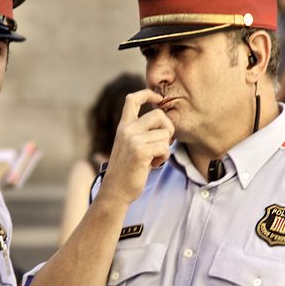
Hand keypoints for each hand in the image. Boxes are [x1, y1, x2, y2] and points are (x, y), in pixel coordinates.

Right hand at [99, 89, 173, 207]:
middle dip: (168, 129)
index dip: (147, 94)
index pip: (132, 99)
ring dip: (165, 148)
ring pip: (165, 134)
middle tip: (163, 143)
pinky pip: (165, 147)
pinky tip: (153, 165)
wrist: (115, 191)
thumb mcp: (129, 146)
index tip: (157, 98)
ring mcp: (132, 140)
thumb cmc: (127, 171)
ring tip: (152, 159)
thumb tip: (164, 121)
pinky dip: (163, 158)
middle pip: (159, 115)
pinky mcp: (140, 152)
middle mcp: (126, 130)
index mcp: (123, 126)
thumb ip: (141, 132)